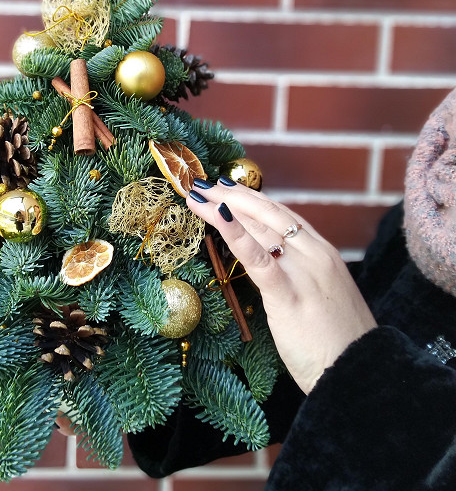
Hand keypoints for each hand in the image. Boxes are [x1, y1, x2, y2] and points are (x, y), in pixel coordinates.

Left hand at [187, 180, 376, 394]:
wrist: (361, 376)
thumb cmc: (339, 343)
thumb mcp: (322, 298)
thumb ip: (302, 276)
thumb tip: (273, 264)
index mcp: (324, 254)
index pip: (284, 215)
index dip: (254, 199)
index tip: (229, 188)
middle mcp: (315, 255)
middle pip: (269, 214)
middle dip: (234, 196)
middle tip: (205, 184)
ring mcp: (304, 272)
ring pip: (260, 228)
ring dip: (224, 208)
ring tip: (198, 195)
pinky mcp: (289, 295)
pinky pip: (258, 259)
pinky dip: (235, 234)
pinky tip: (217, 215)